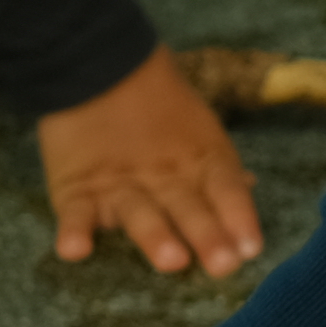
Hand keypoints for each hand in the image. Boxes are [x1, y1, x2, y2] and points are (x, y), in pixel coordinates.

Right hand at [34, 52, 261, 277]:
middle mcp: (162, 179)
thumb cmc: (157, 106)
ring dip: (155, 236)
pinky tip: (75, 250)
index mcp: (197, 163)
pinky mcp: (77, 190)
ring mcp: (119, 186)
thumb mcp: (196, 132)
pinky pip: (75, 212)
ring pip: (139, 212)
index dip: (240, 215)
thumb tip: (248, 186)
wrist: (96, 61)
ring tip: (171, 259)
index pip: (224, 188)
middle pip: (188, 206)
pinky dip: (74, 230)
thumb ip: (216, 168)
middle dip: (206, 234)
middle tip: (222, 264)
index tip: (251, 248)